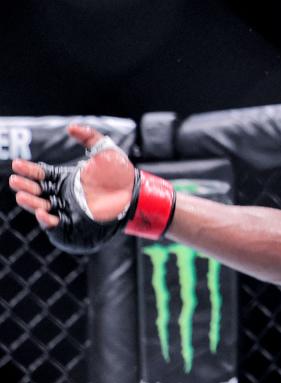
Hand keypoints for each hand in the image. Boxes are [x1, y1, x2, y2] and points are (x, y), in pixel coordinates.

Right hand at [9, 123, 135, 227]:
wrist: (135, 194)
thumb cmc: (120, 174)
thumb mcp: (106, 151)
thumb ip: (90, 137)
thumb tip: (71, 128)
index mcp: (63, 180)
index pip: (39, 175)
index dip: (27, 171)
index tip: (17, 165)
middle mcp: (62, 197)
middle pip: (37, 193)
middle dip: (25, 188)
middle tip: (16, 181)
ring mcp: (67, 212)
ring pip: (42, 210)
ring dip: (31, 204)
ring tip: (23, 196)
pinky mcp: (74, 227)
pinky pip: (57, 228)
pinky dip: (47, 222)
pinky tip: (43, 214)